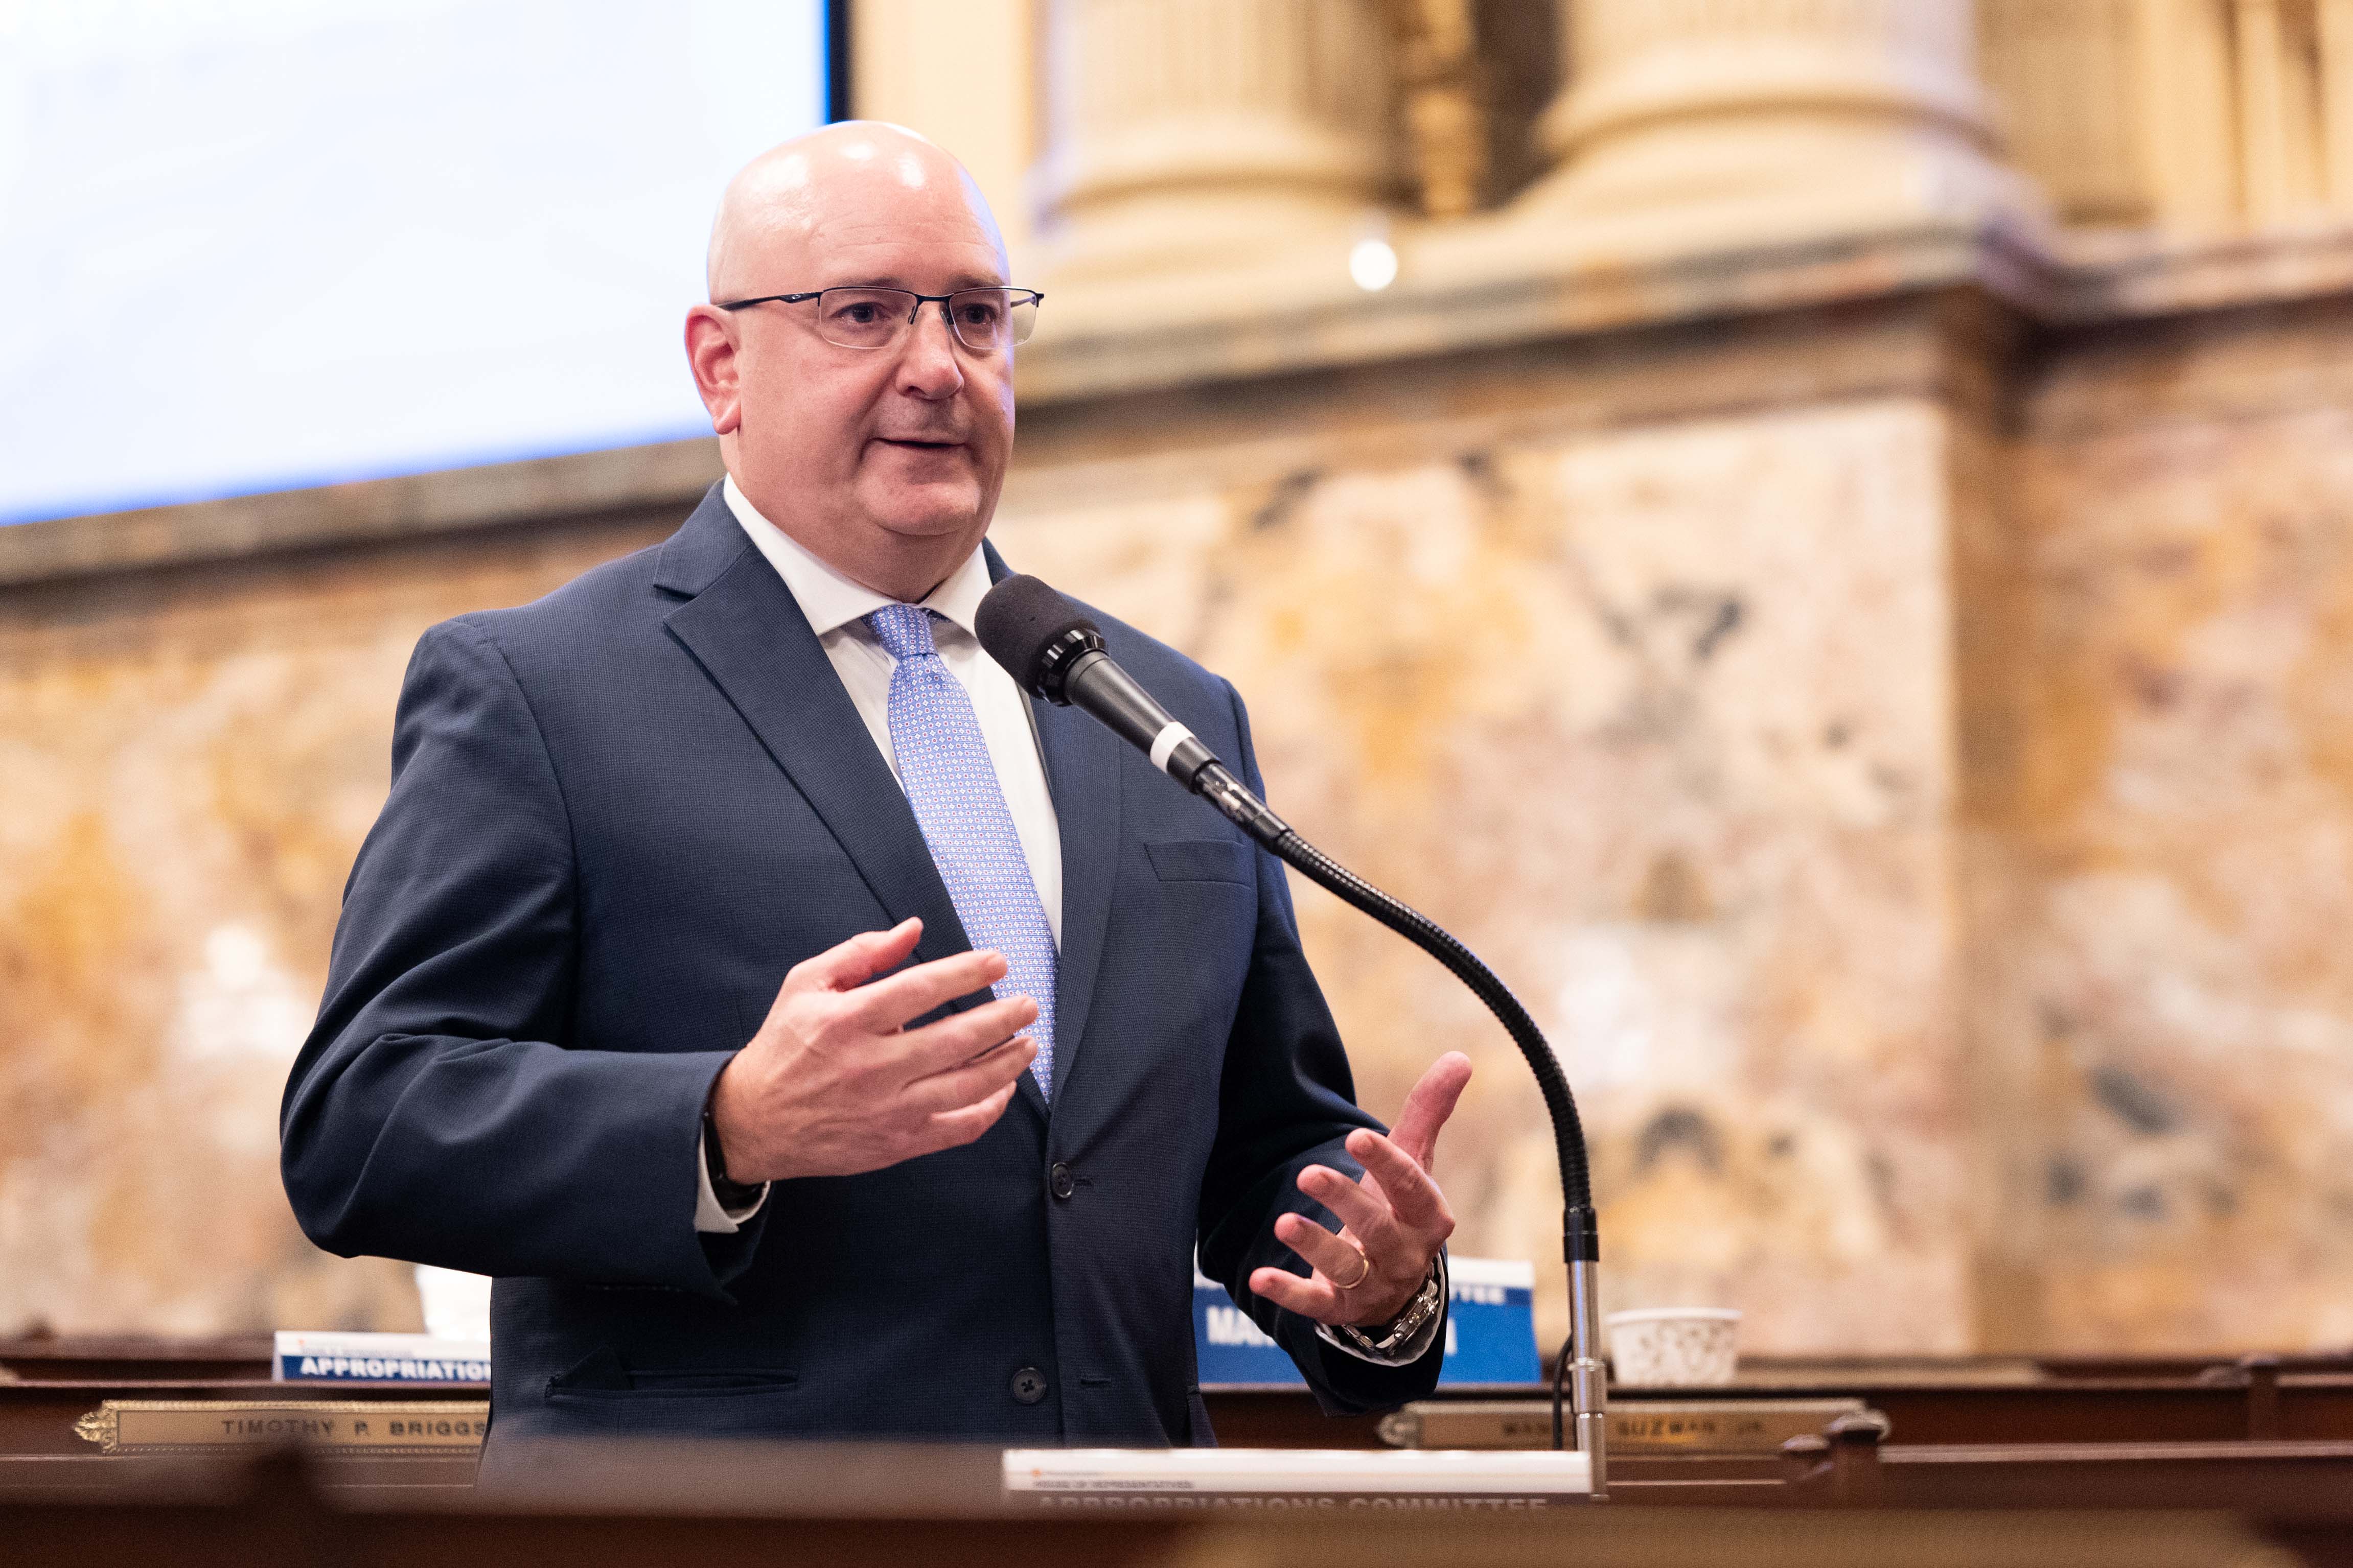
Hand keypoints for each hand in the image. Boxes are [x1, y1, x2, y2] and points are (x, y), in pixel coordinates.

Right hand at [709, 917, 1037, 1182]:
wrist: (753, 1121)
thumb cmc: (783, 1047)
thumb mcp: (805, 985)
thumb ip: (861, 953)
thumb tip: (912, 929)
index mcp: (848, 1022)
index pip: (921, 989)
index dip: (966, 972)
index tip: (997, 962)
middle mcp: (871, 1067)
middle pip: (955, 1039)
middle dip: (1002, 1018)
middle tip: (1027, 1004)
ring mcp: (887, 1109)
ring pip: (965, 1087)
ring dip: (1007, 1063)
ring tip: (1028, 1043)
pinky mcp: (897, 1142)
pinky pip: (957, 1129)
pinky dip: (989, 1109)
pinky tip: (1003, 1089)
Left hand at [1249, 1052, 1471, 1326]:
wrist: (1395, 1282)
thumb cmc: (1400, 1208)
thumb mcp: (1414, 1161)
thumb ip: (1428, 1112)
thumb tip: (1460, 1057)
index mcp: (1428, 1217)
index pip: (1411, 1188)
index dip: (1385, 1165)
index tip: (1356, 1137)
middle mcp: (1404, 1254)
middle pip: (1375, 1227)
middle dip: (1344, 1199)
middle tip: (1309, 1173)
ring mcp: (1372, 1283)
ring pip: (1346, 1266)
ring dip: (1315, 1245)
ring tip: (1284, 1221)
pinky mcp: (1340, 1307)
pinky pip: (1315, 1304)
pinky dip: (1288, 1293)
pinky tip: (1259, 1279)